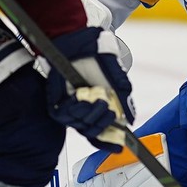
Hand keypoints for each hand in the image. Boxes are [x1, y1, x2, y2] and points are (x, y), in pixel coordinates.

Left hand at [45, 27, 134, 152]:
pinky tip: (81, 99)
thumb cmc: (96, 55)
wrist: (75, 40)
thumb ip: (123, 97)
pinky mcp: (56, 100)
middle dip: (102, 125)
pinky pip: (63, 115)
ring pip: (79, 125)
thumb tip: (130, 119)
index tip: (119, 146)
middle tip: (108, 111)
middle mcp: (85, 109)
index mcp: (100, 106)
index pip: (104, 131)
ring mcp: (70, 106)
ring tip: (95, 100)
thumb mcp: (116, 76)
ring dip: (88, 116)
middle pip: (92, 132)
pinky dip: (74, 110)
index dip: (110, 141)